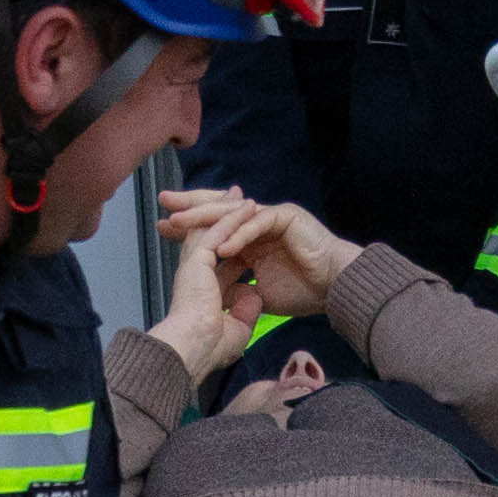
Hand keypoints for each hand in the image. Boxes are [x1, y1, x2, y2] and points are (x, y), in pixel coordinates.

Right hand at [137, 205, 261, 381]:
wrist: (195, 348)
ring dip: (228, 211)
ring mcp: (193, 265)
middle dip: (223, 216)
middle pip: (208, 236)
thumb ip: (244, 311)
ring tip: (244, 196)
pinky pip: (215, 232)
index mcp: (202, 290)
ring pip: (210, 228)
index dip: (230, 243)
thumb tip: (255, 296)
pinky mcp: (197, 261)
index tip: (244, 234)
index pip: (216, 260)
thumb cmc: (210, 347)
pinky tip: (246, 207)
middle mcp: (195, 274)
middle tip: (237, 198)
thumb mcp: (236, 329)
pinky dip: (231, 218)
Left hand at [163, 186, 357, 315]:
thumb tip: (217, 295)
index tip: (163, 227)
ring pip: (234, 212)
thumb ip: (237, 286)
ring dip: (207, 216)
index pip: (214, 226)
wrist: (334, 289)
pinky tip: (222, 246)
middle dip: (190, 206)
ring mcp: (272, 216)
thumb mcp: (257, 293)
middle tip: (164, 201)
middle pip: (219, 209)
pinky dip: (239, 235)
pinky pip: (257, 224)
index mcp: (250, 238)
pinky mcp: (287, 216)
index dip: (190, 226)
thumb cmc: (303, 293)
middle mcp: (258, 223)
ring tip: (182, 221)